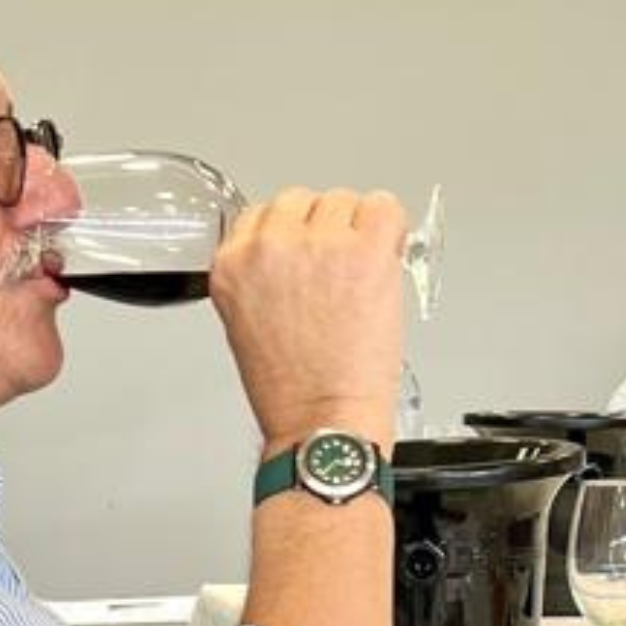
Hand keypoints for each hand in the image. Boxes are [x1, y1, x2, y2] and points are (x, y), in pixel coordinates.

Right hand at [212, 187, 404, 453]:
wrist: (323, 423)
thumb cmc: (291, 394)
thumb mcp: (248, 325)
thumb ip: (262, 277)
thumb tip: (297, 256)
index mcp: (233, 264)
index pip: (262, 215)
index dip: (293, 238)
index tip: (307, 260)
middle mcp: (270, 246)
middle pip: (303, 202)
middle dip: (323, 232)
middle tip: (337, 275)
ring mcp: (319, 245)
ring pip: (344, 201)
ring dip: (358, 232)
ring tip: (360, 279)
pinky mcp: (364, 251)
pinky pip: (385, 208)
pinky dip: (392, 231)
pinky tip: (386, 262)